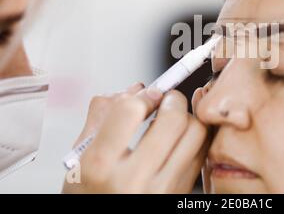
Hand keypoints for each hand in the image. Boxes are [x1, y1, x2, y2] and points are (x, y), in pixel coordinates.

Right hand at [62, 83, 208, 192]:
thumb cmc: (89, 194)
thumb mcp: (79, 156)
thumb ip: (101, 116)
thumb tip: (134, 89)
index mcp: (100, 166)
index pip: (130, 110)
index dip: (141, 95)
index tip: (144, 95)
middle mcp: (134, 180)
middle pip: (173, 119)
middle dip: (172, 99)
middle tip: (164, 100)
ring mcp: (162, 190)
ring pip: (196, 133)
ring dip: (187, 117)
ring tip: (172, 120)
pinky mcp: (180, 194)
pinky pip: (202, 152)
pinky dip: (194, 137)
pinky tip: (180, 138)